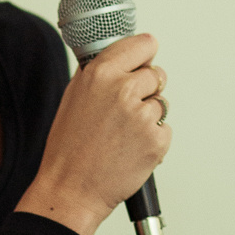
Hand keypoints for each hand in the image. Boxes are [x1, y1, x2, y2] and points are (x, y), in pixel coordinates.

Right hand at [16, 33, 169, 234]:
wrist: (71, 190)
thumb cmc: (69, 147)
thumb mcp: (75, 95)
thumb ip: (100, 71)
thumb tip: (122, 55)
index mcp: (102, 73)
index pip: (144, 44)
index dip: (145, 54)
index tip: (144, 59)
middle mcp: (123, 90)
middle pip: (156, 74)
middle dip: (145, 90)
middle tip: (125, 110)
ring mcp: (142, 116)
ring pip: (161, 103)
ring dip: (148, 116)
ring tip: (123, 134)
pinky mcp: (156, 140)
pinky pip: (165, 129)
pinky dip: (152, 139)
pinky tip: (130, 148)